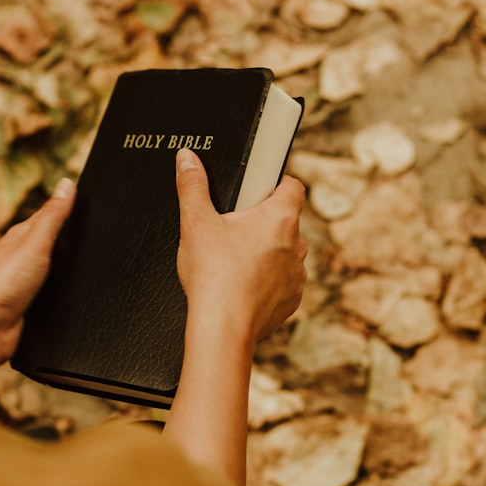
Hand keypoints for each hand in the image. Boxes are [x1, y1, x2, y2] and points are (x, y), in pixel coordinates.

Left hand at [0, 179, 75, 388]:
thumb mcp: (33, 244)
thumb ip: (53, 217)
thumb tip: (66, 182)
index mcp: (22, 238)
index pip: (51, 216)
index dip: (70, 209)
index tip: (93, 202)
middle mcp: (24, 259)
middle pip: (56, 244)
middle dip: (74, 240)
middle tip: (100, 231)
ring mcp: (28, 285)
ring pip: (58, 272)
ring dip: (72, 270)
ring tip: (95, 263)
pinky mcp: (33, 309)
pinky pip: (57, 297)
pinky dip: (68, 295)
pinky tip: (80, 295)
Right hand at [165, 149, 306, 485]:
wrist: (221, 328)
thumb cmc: (213, 275)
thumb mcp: (196, 222)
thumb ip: (192, 185)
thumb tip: (187, 158)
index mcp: (281, 217)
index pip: (292, 185)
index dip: (275, 183)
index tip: (256, 189)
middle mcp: (297, 244)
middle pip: (285, 220)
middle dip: (262, 222)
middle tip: (232, 229)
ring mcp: (297, 275)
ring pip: (285, 253)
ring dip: (266, 253)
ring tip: (234, 261)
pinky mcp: (291, 301)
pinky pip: (282, 283)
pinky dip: (266, 282)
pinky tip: (241, 285)